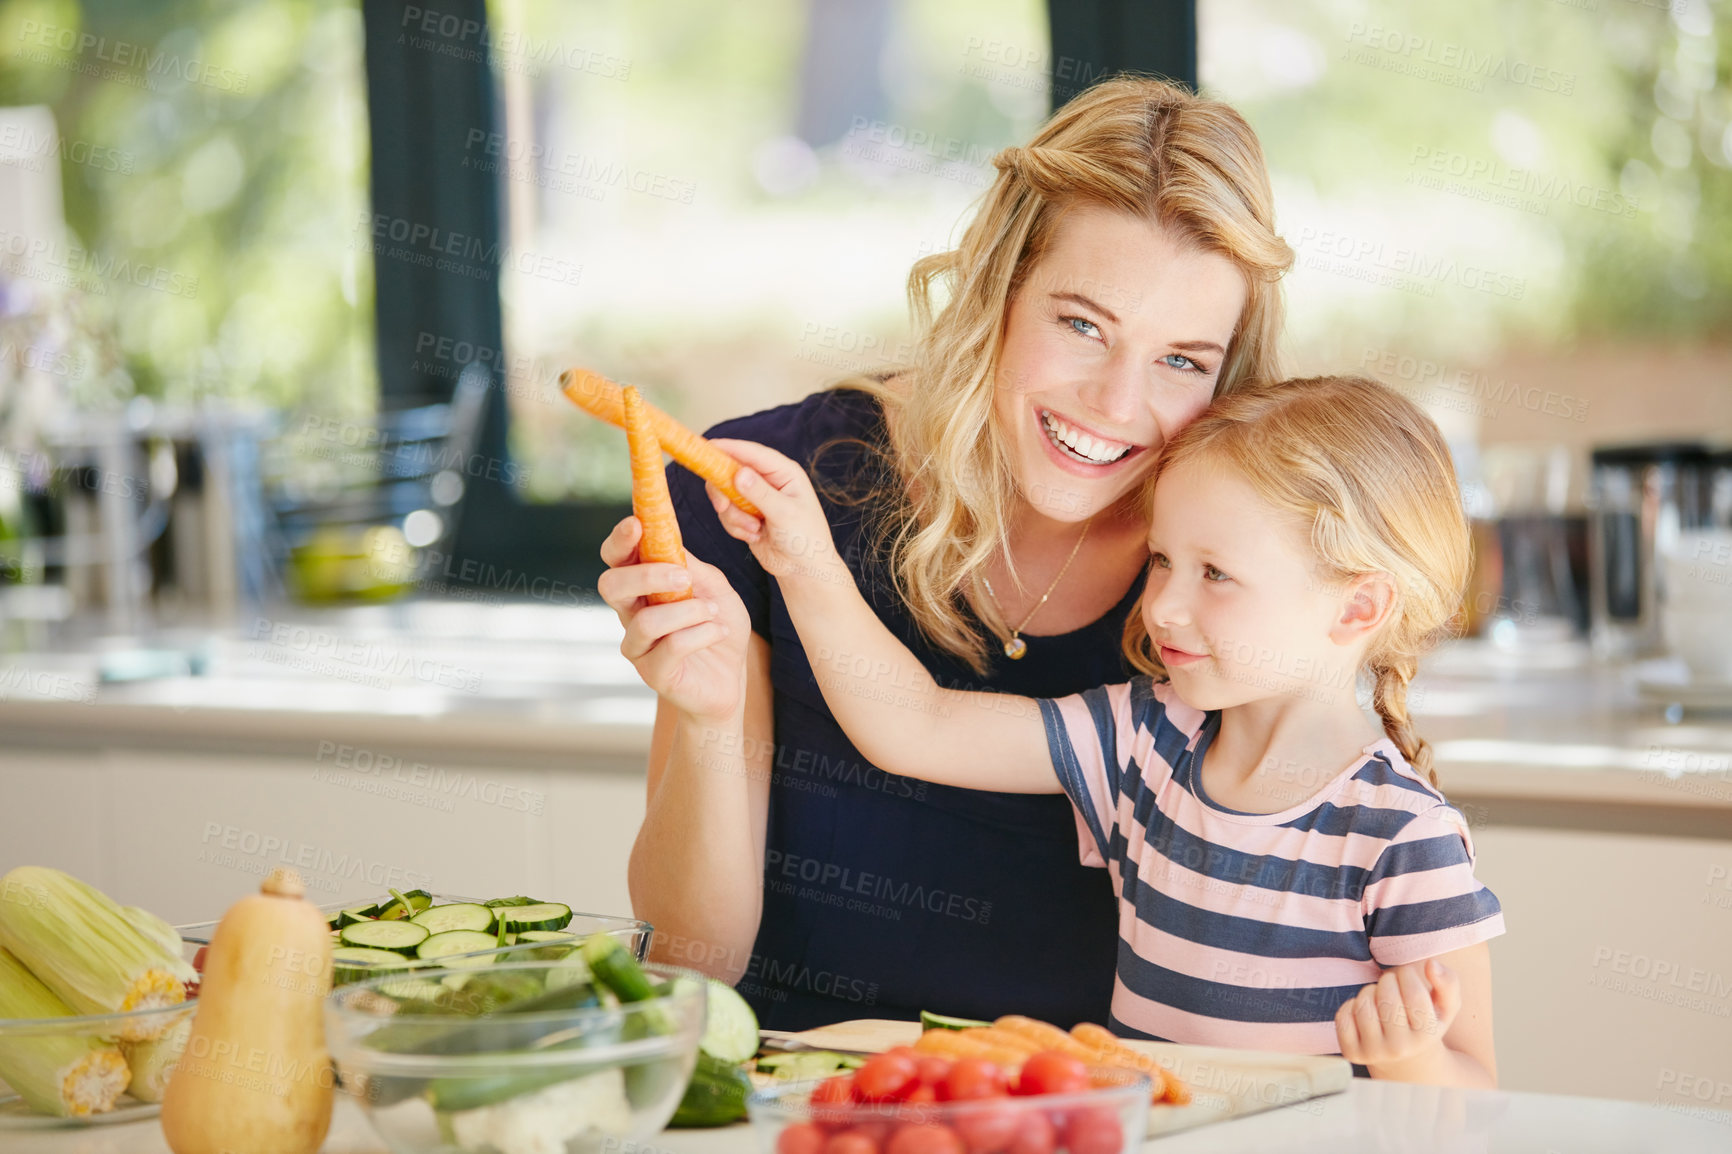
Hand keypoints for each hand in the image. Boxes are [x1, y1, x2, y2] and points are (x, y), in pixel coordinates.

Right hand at [596, 516, 751, 720]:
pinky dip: (702, 634)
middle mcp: (631, 614)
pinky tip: (719, 632)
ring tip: (714, 613)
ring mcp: (638, 647)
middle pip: (610, 586)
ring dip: (687, 612)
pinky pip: (671, 646)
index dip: (620, 540)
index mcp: (641, 588)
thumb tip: (669, 539)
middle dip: (646, 576)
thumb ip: (693, 566)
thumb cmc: (718, 626)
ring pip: (645, 621)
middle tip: (683, 577)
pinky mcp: (653, 673)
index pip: (616, 559)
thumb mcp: (715, 588)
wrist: (732, 677)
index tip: (636, 523)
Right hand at [705, 439, 849, 586]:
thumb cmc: (805, 539)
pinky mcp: (745, 514)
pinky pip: (726, 514)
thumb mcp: (785, 514)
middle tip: (723, 507)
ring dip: (734, 516)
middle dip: (725, 491)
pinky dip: (735, 527)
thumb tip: (738, 473)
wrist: (802, 569)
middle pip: (731, 470)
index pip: (754, 453)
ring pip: (724, 495)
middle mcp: (768, 481)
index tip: (708, 445)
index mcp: (784, 472)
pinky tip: (754, 537)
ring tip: (754, 530)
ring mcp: (755, 498)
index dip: (730, 447)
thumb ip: (760, 494)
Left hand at [1335, 958, 1460, 1074]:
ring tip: (1379, 997)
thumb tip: (1431, 964)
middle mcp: (1400, 1049)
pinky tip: (1366, 1010)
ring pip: (1363, 1003)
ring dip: (1369, 990)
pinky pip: (1343, 1016)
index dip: (1407, 974)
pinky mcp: (1352, 1053)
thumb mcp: (1445, 1006)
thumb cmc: (1426, 1022)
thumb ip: (1448, 982)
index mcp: (1426, 1036)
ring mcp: (1374, 1053)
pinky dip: (1350, 1005)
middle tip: (1392, 984)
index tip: (1406, 974)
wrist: (1407, 1060)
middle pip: (1386, 995)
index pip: (1413, 993)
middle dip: (1387, 979)